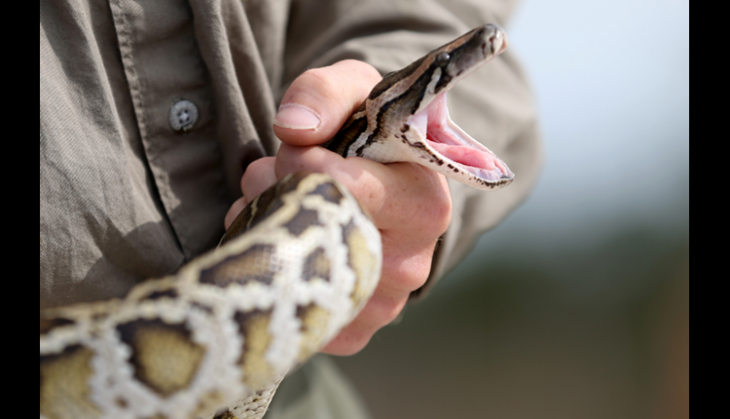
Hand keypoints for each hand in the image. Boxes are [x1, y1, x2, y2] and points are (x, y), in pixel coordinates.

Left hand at [224, 60, 451, 354]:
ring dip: (269, 232)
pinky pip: (293, 307)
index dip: (301, 163)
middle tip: (279, 176)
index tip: (297, 149)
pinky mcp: (353, 332)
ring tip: (283, 207)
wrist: (382, 183)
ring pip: (297, 273)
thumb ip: (324, 94)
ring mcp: (383, 305)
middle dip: (278, 196)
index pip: (345, 189)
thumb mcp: (355, 92)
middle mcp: (413, 264)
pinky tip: (286, 246)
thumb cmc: (370, 135)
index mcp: (426, 204)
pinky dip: (275, 272)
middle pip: (313, 234)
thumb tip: (293, 129)